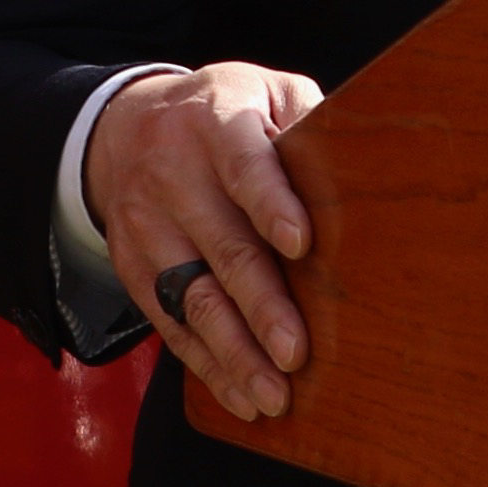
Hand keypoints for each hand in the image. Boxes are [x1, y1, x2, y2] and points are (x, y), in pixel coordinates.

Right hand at [90, 60, 321, 418]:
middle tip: (296, 352)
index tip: (302, 243)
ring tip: (273, 394)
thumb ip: (308, 119)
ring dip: (233, 352)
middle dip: (261, 304)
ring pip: (192, 297)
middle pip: (221, 245)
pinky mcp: (133, 267)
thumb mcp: (265, 91)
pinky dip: (206, 365)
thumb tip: (362, 167)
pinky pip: (170, 323)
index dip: (272, 202)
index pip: (245, 163)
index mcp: (216, 121)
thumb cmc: (226, 114)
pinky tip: (241, 395)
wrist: (125, 126)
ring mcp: (147, 224)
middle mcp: (174, 174)